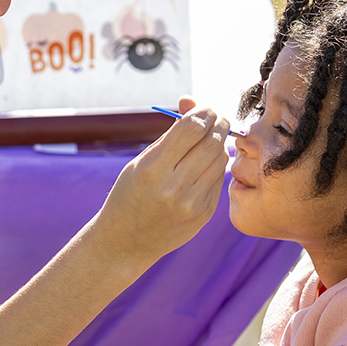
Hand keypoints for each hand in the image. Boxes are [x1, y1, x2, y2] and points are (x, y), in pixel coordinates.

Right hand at [92, 98, 229, 265]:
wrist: (126, 242)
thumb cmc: (130, 195)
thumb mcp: (140, 162)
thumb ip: (170, 134)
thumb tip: (193, 102)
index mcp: (152, 169)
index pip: (190, 128)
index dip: (203, 112)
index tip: (206, 108)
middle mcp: (174, 187)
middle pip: (211, 142)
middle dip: (219, 123)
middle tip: (218, 118)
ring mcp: (192, 204)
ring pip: (220, 160)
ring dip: (219, 144)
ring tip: (211, 140)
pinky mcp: (204, 215)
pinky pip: (219, 180)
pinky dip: (216, 166)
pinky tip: (206, 164)